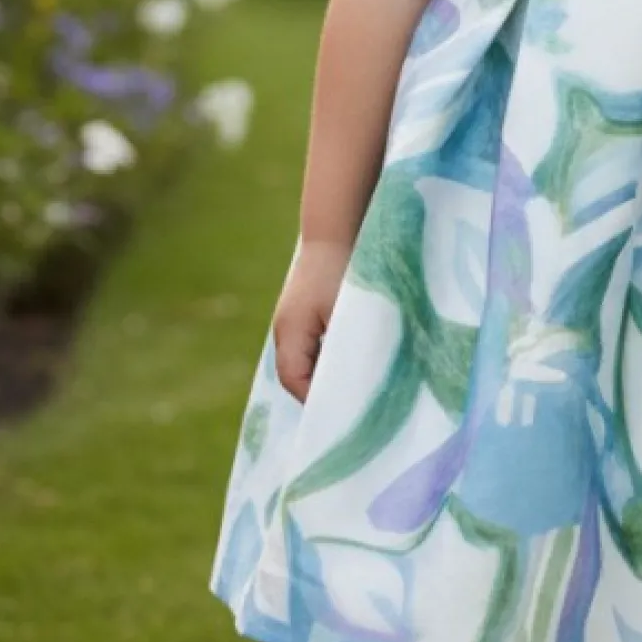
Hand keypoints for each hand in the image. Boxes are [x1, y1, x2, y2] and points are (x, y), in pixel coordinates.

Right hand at [272, 238, 348, 400]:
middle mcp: (285, 330)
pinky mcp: (304, 314)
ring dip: (324, 374)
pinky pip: (311, 347)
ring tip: (352, 388)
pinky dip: (327, 358)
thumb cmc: (345, 269)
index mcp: (291, 332)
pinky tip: (350, 360)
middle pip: (296, 375)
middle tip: (350, 407)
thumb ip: (348, 350)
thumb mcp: (349, 313)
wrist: (337, 228)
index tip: (344, 413)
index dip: (316, 400)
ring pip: (304, 362)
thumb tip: (355, 387)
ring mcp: (292, 321)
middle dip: (320, 392)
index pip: (295, 381)